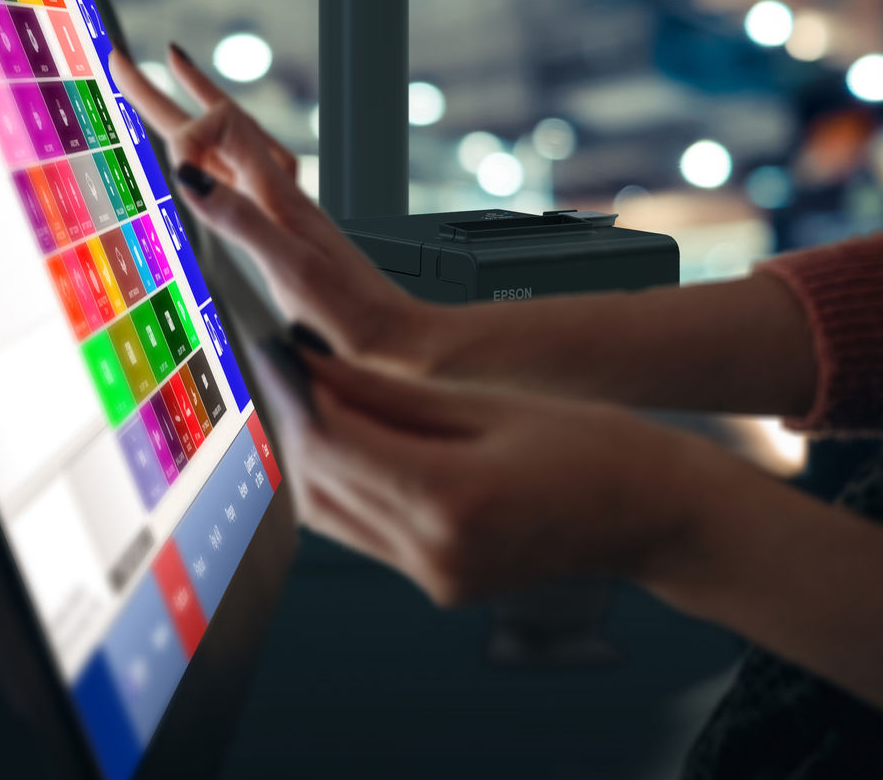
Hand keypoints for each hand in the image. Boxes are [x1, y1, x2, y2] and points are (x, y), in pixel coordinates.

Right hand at [110, 47, 435, 370]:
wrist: (395, 335)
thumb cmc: (348, 312)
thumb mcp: (288, 267)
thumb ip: (238, 218)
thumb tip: (185, 173)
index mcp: (276, 194)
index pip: (220, 127)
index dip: (186, 131)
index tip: (169, 163)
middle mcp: (278, 191)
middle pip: (216, 127)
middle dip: (166, 95)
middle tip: (121, 61)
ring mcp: (283, 208)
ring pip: (231, 145)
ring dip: (197, 111)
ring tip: (173, 80)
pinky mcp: (288, 229)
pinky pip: (245, 173)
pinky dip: (222, 153)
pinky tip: (221, 161)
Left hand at [253, 343, 746, 606]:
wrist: (655, 516)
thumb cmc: (596, 447)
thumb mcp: (489, 403)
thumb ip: (391, 394)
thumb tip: (316, 368)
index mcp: (454, 501)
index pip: (333, 442)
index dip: (296, 391)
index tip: (281, 350)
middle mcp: (436, 553)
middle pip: (320, 479)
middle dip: (297, 418)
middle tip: (294, 366)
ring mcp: (436, 579)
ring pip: (329, 512)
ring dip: (313, 453)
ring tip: (322, 397)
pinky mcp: (438, 585)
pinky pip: (361, 532)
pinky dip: (343, 484)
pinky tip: (357, 442)